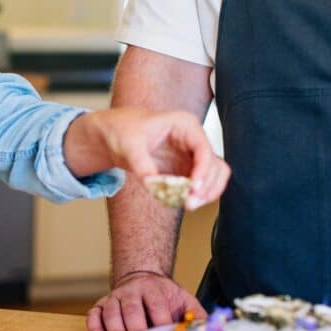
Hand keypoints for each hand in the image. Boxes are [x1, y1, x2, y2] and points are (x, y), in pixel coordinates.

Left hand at [64, 108, 230, 209]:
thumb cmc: (123, 130)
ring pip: (213, 177)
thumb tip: (153, 184)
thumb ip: (141, 164)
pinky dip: (196, 196)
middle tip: (190, 202)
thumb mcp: (129, 145)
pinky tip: (183, 202)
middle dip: (206, 186)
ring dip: (206, 193)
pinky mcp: (186, 170)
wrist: (115, 135)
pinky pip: (200, 185)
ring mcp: (192, 156)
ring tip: (188, 205)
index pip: (204, 149)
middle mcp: (193, 140)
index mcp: (185, 125)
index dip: (203, 170)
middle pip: (215, 166)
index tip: (192, 188)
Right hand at [87, 272, 206, 330]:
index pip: (157, 306)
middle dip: (136, 329)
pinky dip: (95, 329)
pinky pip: (93, 316)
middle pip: (132, 310)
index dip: (160, 321)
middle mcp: (132, 292)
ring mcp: (114, 298)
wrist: (142, 279)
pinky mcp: (101, 306)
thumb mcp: (184, 300)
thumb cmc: (165, 297)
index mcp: (154, 289)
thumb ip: (196, 316)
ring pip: (111, 313)